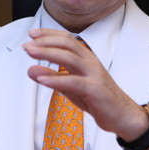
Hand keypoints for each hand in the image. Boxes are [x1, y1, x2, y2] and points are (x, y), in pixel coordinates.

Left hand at [22, 28, 148, 140]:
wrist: (121, 115)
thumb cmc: (97, 98)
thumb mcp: (70, 86)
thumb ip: (52, 77)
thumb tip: (31, 69)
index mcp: (86, 58)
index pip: (66, 39)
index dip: (48, 34)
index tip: (32, 34)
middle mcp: (90, 62)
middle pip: (67, 44)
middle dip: (45, 42)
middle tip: (27, 44)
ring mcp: (93, 74)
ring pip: (69, 58)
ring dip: (48, 53)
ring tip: (30, 53)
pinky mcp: (94, 89)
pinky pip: (73, 82)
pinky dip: (55, 79)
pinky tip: (41, 78)